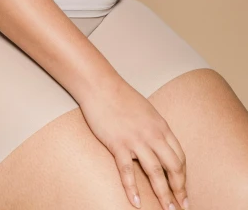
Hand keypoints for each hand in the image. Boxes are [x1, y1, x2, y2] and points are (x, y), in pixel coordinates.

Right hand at [77, 75, 188, 209]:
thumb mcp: (147, 111)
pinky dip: (132, 188)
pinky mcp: (118, 143)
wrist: (100, 85)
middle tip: (181, 207)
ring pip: (155, 172)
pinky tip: (136, 202)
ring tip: (167, 209)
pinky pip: (127, 170)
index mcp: (161, 126)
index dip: (183, 177)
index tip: (183, 191)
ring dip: (163, 194)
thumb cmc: (121, 96)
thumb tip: (160, 145)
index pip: (179, 157)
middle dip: (179, 190)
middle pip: (173, 167)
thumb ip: (155, 128)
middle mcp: (152, 134)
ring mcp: (135, 139)